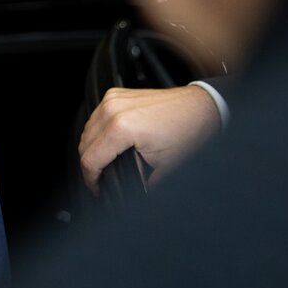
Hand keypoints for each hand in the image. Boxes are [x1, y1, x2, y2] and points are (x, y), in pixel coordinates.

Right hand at [79, 85, 221, 193]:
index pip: (90, 159)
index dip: (91, 180)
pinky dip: (98, 132)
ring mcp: (113, 99)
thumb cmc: (190, 130)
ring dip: (92, 149)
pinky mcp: (115, 95)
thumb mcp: (167, 166)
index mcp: (122, 128)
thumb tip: (132, 192)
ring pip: (86, 130)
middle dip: (90, 166)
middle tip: (100, 179)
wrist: (202, 107)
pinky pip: (95, 117)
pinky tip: (108, 143)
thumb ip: (144, 183)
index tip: (96, 188)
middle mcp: (113, 110)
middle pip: (84, 144)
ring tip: (104, 162)